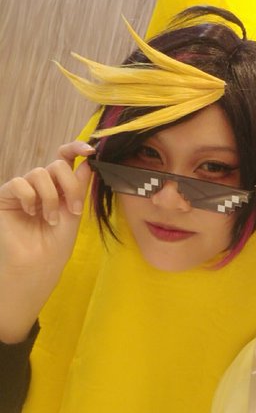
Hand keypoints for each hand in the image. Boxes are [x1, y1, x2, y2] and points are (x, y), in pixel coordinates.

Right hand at [0, 140, 94, 270]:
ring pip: (40, 173)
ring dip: (51, 198)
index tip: (90, 151)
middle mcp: (41, 184)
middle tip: (74, 210)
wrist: (39, 263)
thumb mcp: (74, 211)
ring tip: (51, 220)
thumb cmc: (57, 242)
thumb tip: (88, 161)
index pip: (65, 158)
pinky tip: (31, 213)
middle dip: (70, 186)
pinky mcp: (6, 195)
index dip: (76, 148)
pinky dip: (29, 198)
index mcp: (59, 186)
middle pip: (58, 165)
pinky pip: (19, 183)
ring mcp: (23, 189)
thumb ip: (79, 186)